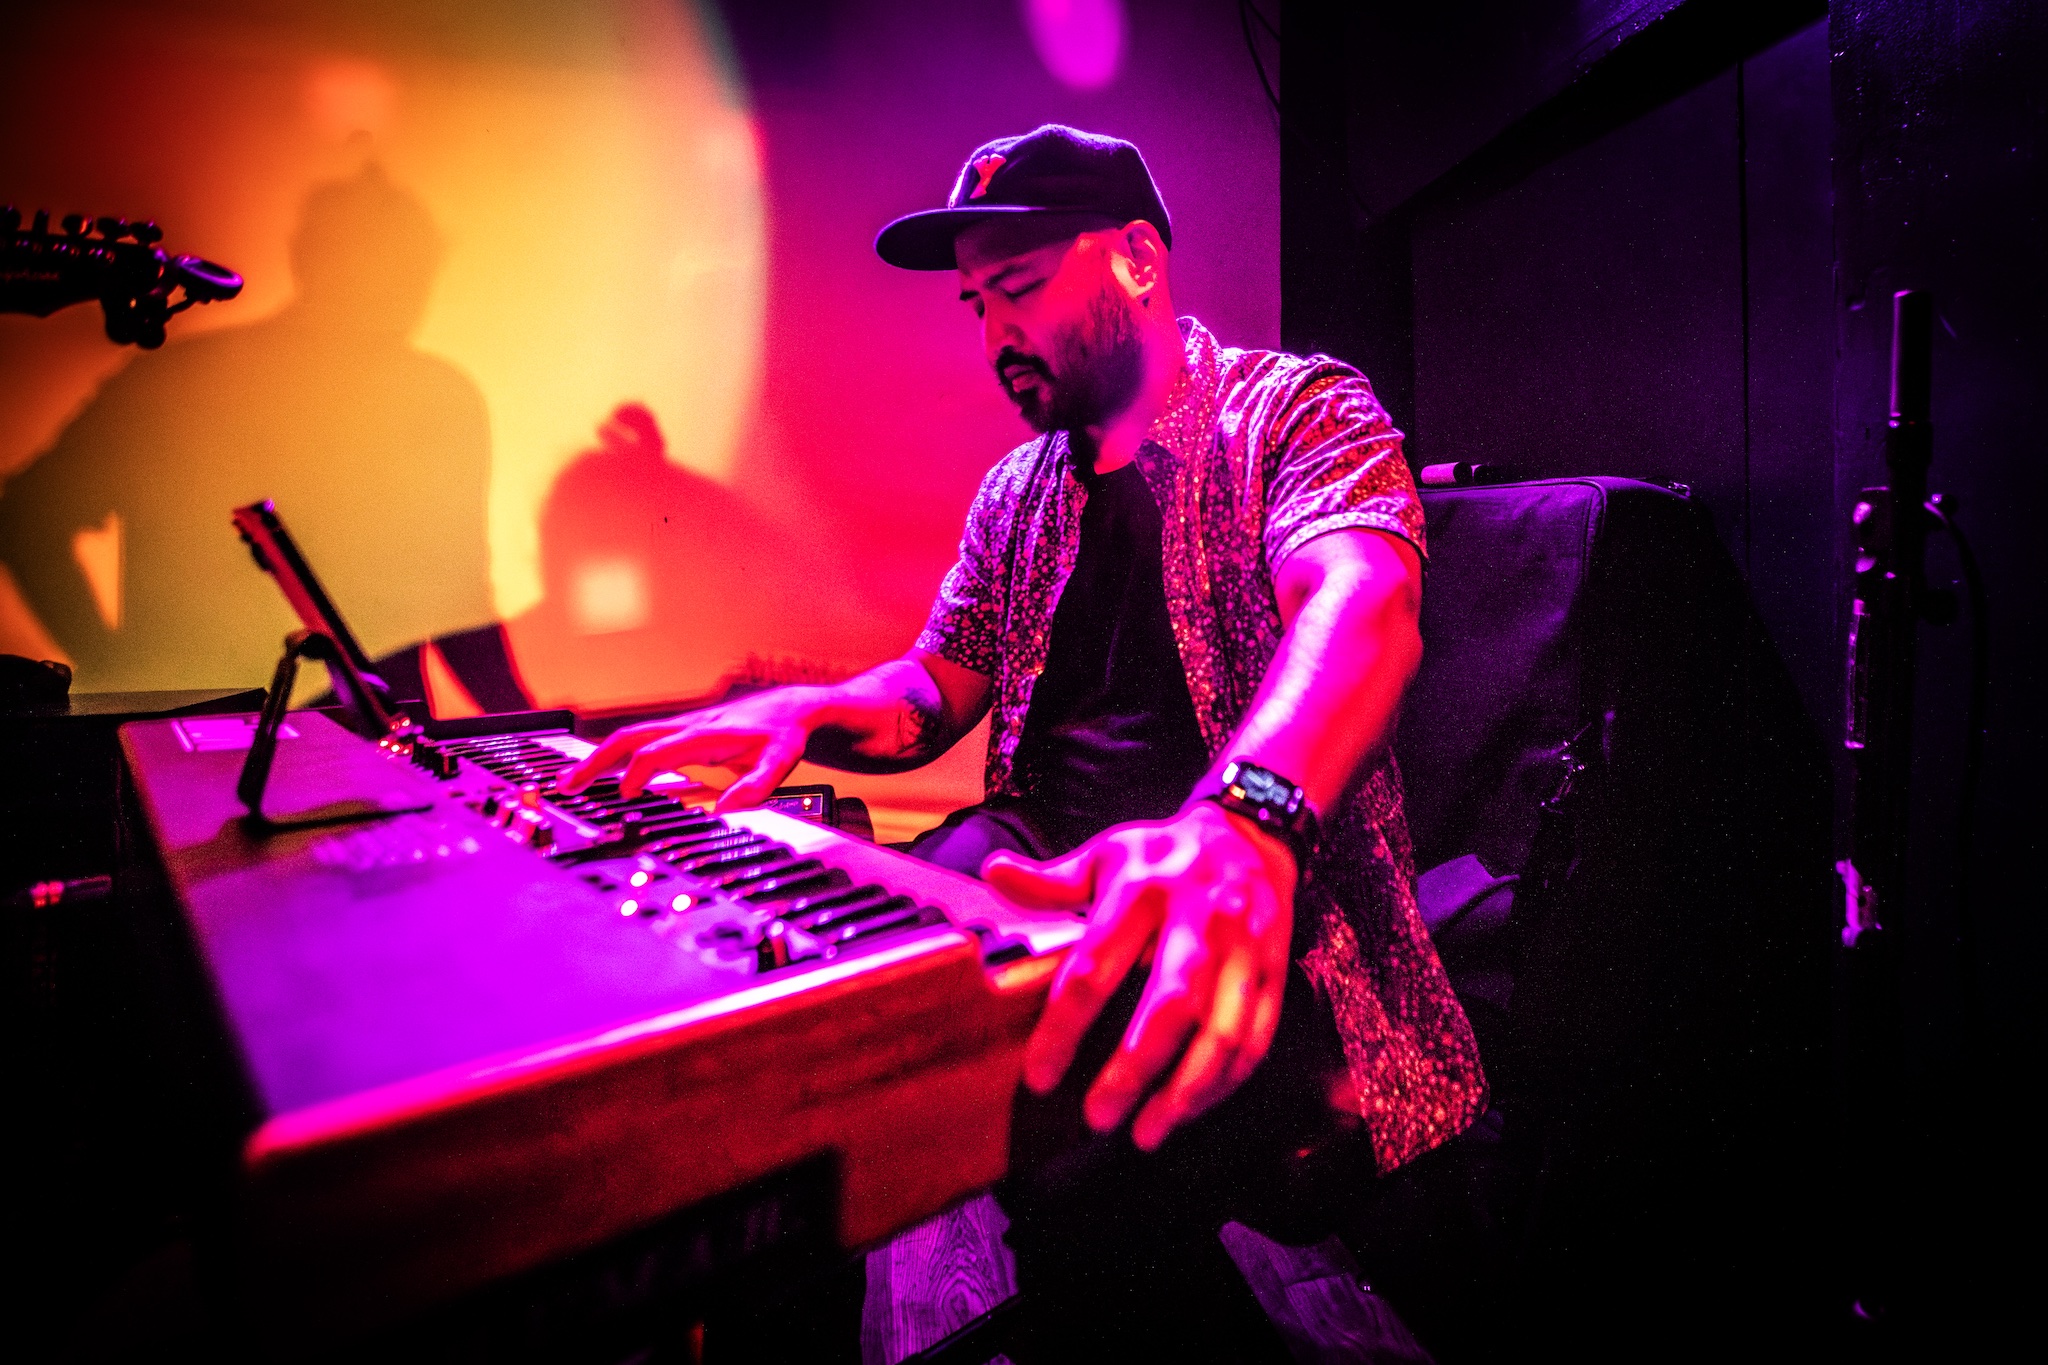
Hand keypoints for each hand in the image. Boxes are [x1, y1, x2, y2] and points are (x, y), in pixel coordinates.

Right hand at [559, 686, 821, 810]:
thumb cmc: (783, 733)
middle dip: (595, 760)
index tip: (623, 795)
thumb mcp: (780, 762)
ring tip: (570, 780)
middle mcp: (688, 725)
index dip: (637, 771)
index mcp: (706, 734)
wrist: (792, 706)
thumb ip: (755, 787)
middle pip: (629, 737)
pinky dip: (615, 753)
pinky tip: (603, 769)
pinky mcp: (683, 729)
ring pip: (630, 736)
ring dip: (599, 757)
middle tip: (566, 784)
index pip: (658, 750)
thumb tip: (724, 811)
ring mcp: (682, 725)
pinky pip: (641, 739)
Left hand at [984, 802, 1297, 1150]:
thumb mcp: (1105, 856)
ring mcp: (1246, 947)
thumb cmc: (1163, 857)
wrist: (1251, 836)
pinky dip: (1223, 1082)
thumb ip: (1051, 882)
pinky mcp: (1277, 971)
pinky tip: (1188, 1110)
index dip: (1063, 1028)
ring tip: (1145, 1134)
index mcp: (1143, 889)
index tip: (1040, 1078)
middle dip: (1132, 1069)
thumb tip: (992, 872)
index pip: (1095, 967)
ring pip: (1222, 1031)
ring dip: (1185, 1091)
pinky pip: (1255, 1038)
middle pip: (1169, 1004)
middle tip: (1096, 1117)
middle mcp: (1200, 917)